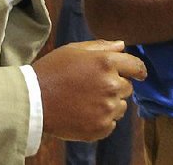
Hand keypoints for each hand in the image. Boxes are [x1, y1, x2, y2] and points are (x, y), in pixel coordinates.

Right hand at [32, 39, 146, 140]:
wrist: (33, 101)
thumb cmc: (52, 71)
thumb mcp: (74, 50)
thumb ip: (101, 46)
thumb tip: (122, 45)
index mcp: (106, 62)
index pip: (136, 66)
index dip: (138, 70)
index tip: (139, 74)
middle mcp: (111, 85)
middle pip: (127, 87)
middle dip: (116, 85)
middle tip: (93, 86)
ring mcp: (107, 108)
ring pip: (121, 106)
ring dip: (110, 103)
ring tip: (87, 101)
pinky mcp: (101, 127)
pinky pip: (112, 123)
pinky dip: (102, 119)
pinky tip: (84, 113)